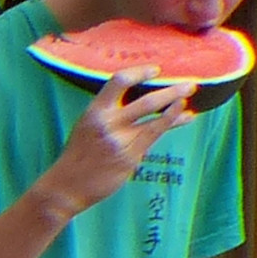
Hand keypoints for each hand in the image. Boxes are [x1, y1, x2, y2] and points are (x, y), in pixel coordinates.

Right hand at [39, 72, 190, 218]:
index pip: (119, 81)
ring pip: (156, 120)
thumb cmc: (79, 155)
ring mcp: (120, 142)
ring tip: (189, 98)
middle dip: (171, 92)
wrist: (66, 187)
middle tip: (189, 84)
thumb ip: (109, 112)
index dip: (140, 73)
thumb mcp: (88, 125)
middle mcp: (108, 124)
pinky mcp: (129, 158)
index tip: (156, 70)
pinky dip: (172, 124)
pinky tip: (184, 117)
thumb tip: (139, 99)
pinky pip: (155, 136)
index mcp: (95, 111)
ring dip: (176, 107)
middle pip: (146, 102)